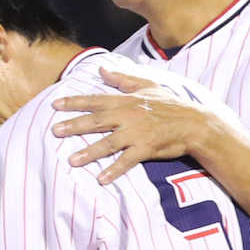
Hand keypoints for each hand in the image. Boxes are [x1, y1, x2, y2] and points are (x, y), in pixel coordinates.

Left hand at [52, 67, 204, 183]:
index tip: (55, 105)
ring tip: (72, 160)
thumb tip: (102, 70)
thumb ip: (123, 79)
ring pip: (109, 143)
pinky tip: (101, 179)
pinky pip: (127, 161)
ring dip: (90, 152)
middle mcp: (129, 116)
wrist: (195, 123)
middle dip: (74, 126)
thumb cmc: (171, 105)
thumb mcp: (148, 85)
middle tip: (54, 131)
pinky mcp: (147, 148)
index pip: (96, 100)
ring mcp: (137, 133)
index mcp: (126, 101)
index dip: (75, 102)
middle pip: (97, 121)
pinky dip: (115, 170)